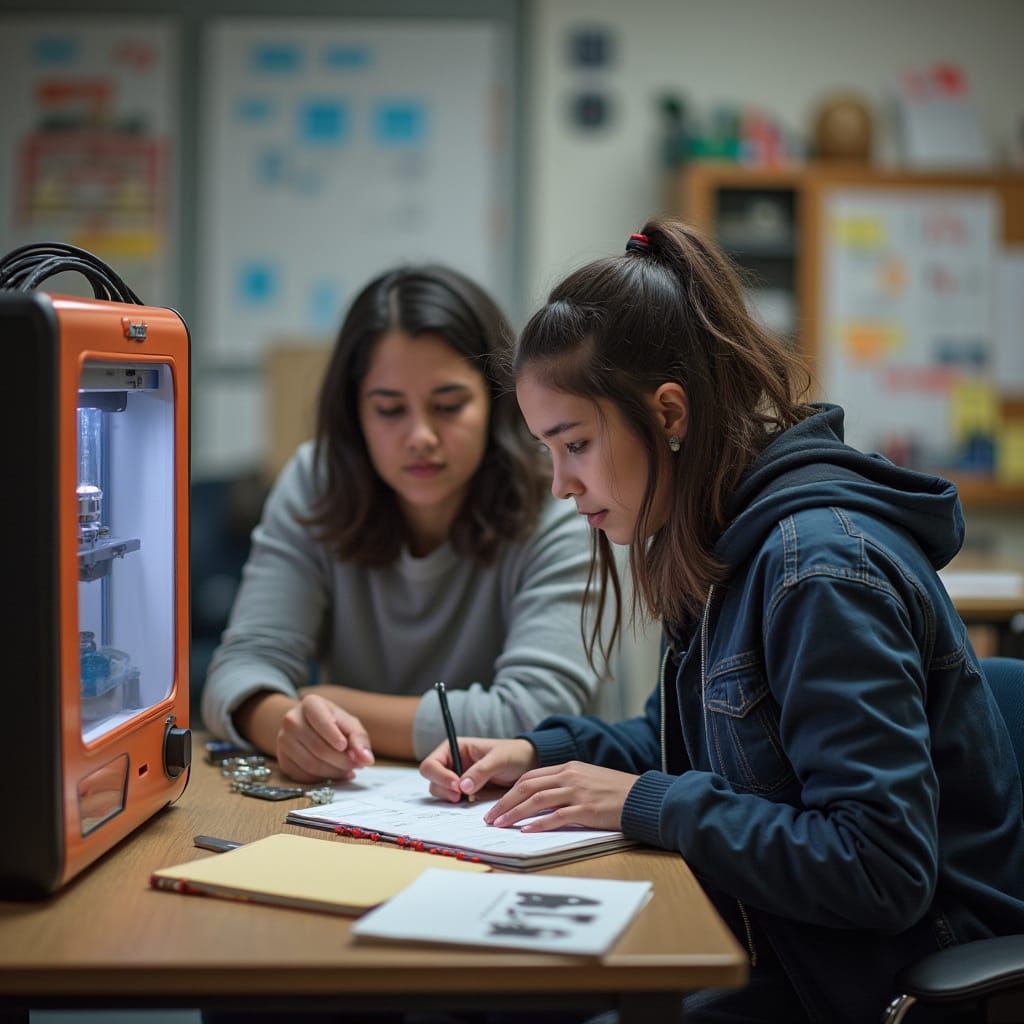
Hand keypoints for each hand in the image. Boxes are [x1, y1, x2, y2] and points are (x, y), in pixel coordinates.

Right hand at [276, 692, 374, 782]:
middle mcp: (291, 720)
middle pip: (317, 747)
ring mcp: (283, 740)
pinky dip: (322, 779)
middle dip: (340, 760)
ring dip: (333, 771)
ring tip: (347, 770)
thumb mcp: (350, 724)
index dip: (333, 735)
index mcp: (310, 704)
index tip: (344, 746)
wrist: (310, 727)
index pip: (320, 720)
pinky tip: (334, 774)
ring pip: (310, 764)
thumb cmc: (334, 723)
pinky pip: (302, 776)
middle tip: (355, 765)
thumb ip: (360, 740)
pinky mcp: (282, 760)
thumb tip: (366, 759)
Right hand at [419, 737, 536, 802]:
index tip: (456, 786)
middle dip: (444, 789)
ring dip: (450, 798)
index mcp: (454, 748)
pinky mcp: (464, 793)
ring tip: (469, 798)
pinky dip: (458, 805)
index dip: (439, 776)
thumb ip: (481, 770)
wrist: (527, 765)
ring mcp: (456, 779)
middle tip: (461, 797)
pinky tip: (472, 802)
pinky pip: (453, 801)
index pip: (431, 763)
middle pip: (432, 780)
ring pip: (440, 792)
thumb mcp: (499, 759)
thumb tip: (462, 786)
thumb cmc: (512, 755)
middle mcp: (451, 763)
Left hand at [483, 761, 636, 832]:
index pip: (531, 776)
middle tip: (490, 817)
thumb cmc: (616, 791)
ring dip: (515, 813)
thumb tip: (541, 800)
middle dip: (505, 802)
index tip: (497, 805)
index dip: (510, 791)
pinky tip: (527, 831)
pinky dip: (539, 823)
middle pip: (528, 786)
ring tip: (501, 824)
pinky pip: (557, 816)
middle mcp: (570, 777)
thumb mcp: (587, 779)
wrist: (643, 797)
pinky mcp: (587, 810)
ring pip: (537, 800)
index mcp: (569, 767)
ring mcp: (578, 792)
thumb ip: (566, 784)